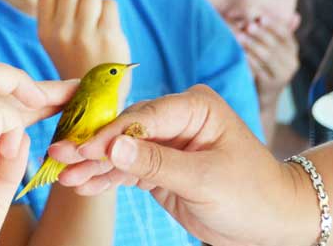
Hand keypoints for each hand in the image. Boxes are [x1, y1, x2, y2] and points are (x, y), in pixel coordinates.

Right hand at [37, 0, 130, 80]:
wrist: (94, 98)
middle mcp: (61, 31)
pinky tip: (107, 26)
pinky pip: (110, 5)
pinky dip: (110, 9)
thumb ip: (62, 8)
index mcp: (45, 29)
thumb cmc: (78, 62)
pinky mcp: (107, 37)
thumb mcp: (60, 38)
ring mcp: (84, 34)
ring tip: (96, 7)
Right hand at [48, 85, 305, 245]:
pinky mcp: (159, 167)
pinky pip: (127, 170)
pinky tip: (81, 185)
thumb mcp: (205, 179)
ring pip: (121, 150)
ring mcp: (166, 143)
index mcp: (195, 107)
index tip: (82, 148)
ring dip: (93, 165)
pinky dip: (105, 179)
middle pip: (125, 129)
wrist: (274, 225)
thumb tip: (113, 145)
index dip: (110, 132)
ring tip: (63, 177)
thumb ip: (157, 162)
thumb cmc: (252, 195)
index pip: (143, 115)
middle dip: (93, 147)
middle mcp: (177, 119)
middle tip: (58, 157)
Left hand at [236, 14, 300, 107]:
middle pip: (276, 45)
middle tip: (248, 25)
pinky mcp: (272, 85)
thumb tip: (295, 15)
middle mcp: (292, 62)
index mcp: (292, 50)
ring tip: (240, 37)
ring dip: (253, 45)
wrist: (265, 96)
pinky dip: (250, 61)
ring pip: (268, 57)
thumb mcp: (276, 49)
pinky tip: (241, 54)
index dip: (274, 25)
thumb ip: (279, 32)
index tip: (261, 16)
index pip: (286, 34)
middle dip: (261, 34)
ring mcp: (283, 75)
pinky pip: (260, 71)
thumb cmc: (267, 66)